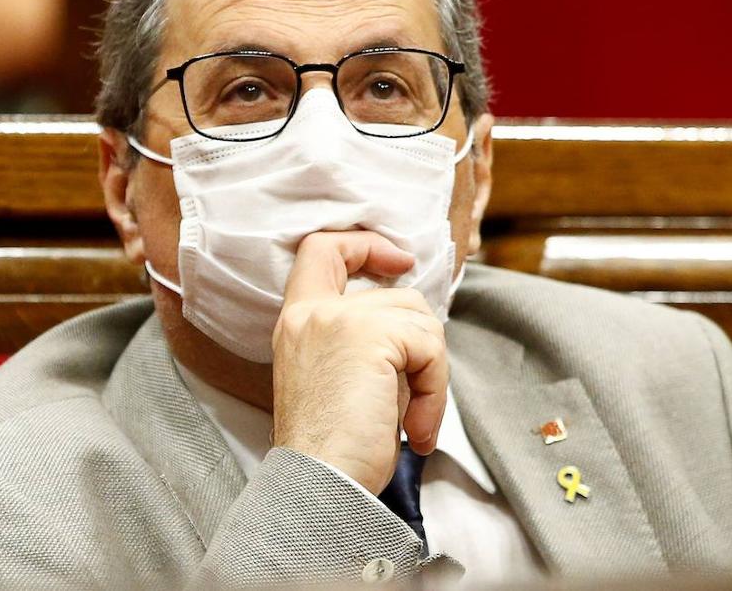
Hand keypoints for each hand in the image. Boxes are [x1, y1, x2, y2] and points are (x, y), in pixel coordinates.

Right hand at [270, 231, 448, 493]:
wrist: (318, 487)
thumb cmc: (333, 452)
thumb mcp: (341, 379)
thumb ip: (364, 342)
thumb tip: (416, 328)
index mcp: (297, 321)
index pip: (322, 249)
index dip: (366, 244)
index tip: (398, 263)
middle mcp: (311, 312)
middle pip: (397, 293)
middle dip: (422, 342)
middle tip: (419, 394)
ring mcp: (338, 320)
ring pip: (419, 319)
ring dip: (430, 374)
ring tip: (413, 421)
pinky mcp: (370, 337)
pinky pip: (429, 347)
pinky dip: (435, 390)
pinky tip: (417, 430)